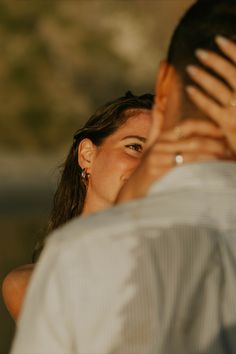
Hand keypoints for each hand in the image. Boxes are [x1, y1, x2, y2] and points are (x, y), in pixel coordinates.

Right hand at [116, 119, 230, 202]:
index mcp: (162, 138)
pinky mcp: (159, 172)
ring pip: (192, 154)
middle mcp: (160, 146)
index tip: (222, 132)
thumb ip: (155, 128)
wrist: (133, 193)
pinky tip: (211, 171)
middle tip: (229, 150)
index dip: (207, 126)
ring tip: (225, 161)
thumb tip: (157, 106)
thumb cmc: (146, 171)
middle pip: (194, 140)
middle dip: (215, 144)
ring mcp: (159, 159)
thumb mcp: (149, 148)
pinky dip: (201, 168)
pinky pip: (185, 168)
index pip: (187, 126)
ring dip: (212, 157)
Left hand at [186, 36, 235, 154]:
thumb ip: (234, 93)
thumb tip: (228, 80)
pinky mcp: (229, 125)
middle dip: (216, 59)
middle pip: (232, 72)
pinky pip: (211, 106)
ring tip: (191, 67)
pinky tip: (189, 89)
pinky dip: (200, 95)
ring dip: (204, 75)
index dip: (234, 50)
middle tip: (201, 52)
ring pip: (219, 87)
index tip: (222, 40)